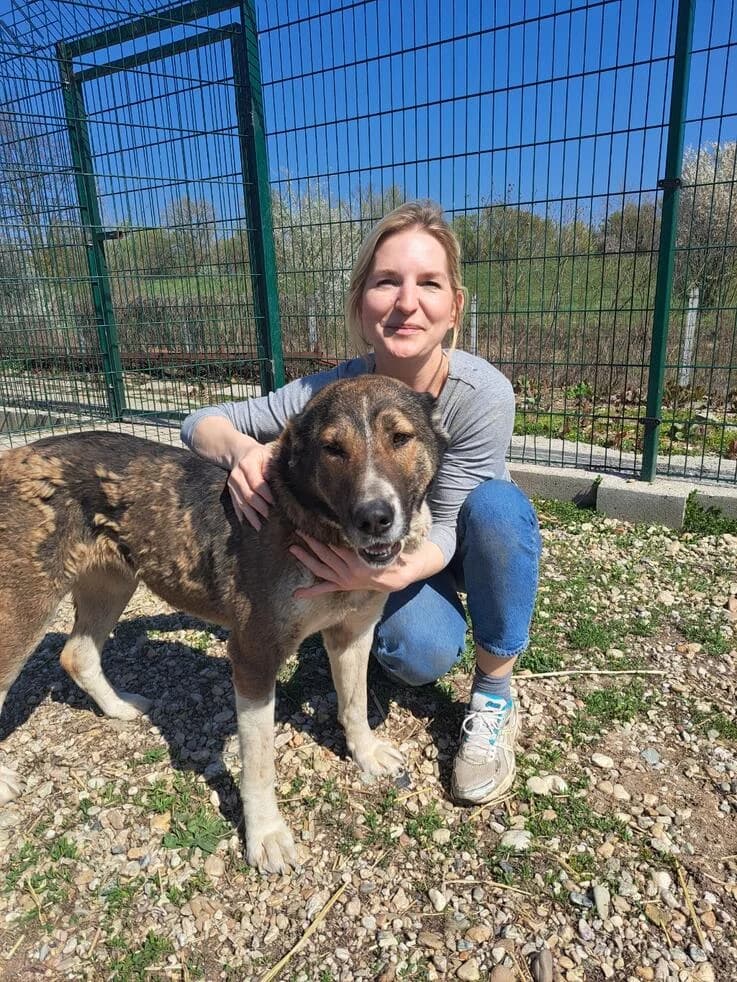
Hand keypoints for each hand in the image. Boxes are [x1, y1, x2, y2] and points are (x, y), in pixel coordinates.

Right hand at [228, 441, 277, 529]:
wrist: (240, 452)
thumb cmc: (260, 455)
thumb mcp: (268, 454)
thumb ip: (272, 467)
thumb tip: (278, 483)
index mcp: (247, 465)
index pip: (257, 484)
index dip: (266, 495)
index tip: (277, 504)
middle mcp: (237, 475)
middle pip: (248, 495)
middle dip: (261, 509)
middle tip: (272, 519)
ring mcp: (231, 484)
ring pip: (241, 503)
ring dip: (251, 517)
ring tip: (261, 528)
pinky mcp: (230, 491)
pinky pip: (236, 505)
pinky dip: (242, 516)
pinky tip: (248, 525)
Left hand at [289, 532, 408, 597]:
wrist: (392, 577)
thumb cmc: (386, 558)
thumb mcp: (378, 547)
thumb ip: (365, 540)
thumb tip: (354, 527)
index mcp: (357, 563)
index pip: (336, 549)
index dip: (325, 539)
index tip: (313, 527)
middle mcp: (347, 573)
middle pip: (325, 556)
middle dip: (312, 543)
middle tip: (300, 532)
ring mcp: (342, 580)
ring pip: (320, 569)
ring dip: (306, 559)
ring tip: (293, 549)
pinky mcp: (340, 585)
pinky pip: (324, 589)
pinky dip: (311, 591)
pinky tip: (297, 594)